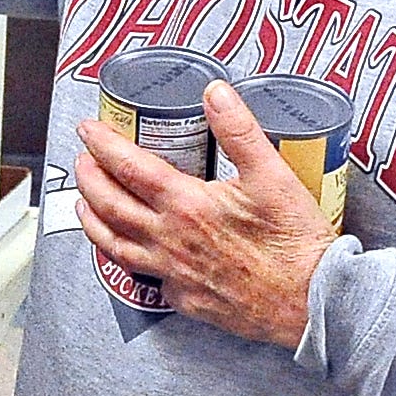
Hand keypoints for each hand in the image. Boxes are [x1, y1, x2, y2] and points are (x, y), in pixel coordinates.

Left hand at [75, 80, 337, 349]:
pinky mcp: (185, 300)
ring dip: (94, 222)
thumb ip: (239, 130)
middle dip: (88, 179)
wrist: (313, 303)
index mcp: (186, 206)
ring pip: (115, 247)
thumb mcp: (273, 175)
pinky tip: (131, 252)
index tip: (88, 130)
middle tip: (81, 161)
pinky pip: (146, 278)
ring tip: (84, 206)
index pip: (127, 167)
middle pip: (109, 206)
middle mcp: (170, 241)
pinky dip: (130, 260)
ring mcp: (173, 275)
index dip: (102, 144)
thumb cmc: (296, 244)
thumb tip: (215, 92)